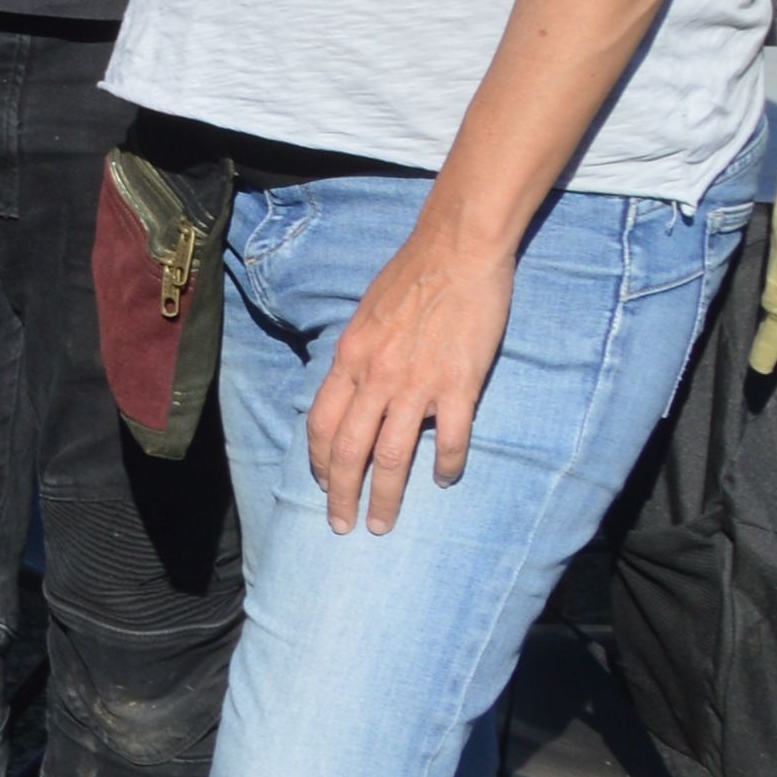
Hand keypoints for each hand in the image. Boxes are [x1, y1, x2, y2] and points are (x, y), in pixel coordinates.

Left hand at [301, 229, 511, 532]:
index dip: (318, 462)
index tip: (322, 485)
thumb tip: (353, 390)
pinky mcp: (458, 384)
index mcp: (350, 359)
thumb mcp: (365, 317)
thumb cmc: (411, 277)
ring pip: (392, 456)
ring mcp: (417, 384)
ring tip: (383, 524)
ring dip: (386, 497)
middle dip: (341, 495)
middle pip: (349, 451)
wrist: (456, 250)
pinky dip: (445, 465)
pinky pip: (449, 438)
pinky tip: (443, 479)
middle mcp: (376, 377)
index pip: (321, 424)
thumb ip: (358, 356)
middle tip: (342, 526)